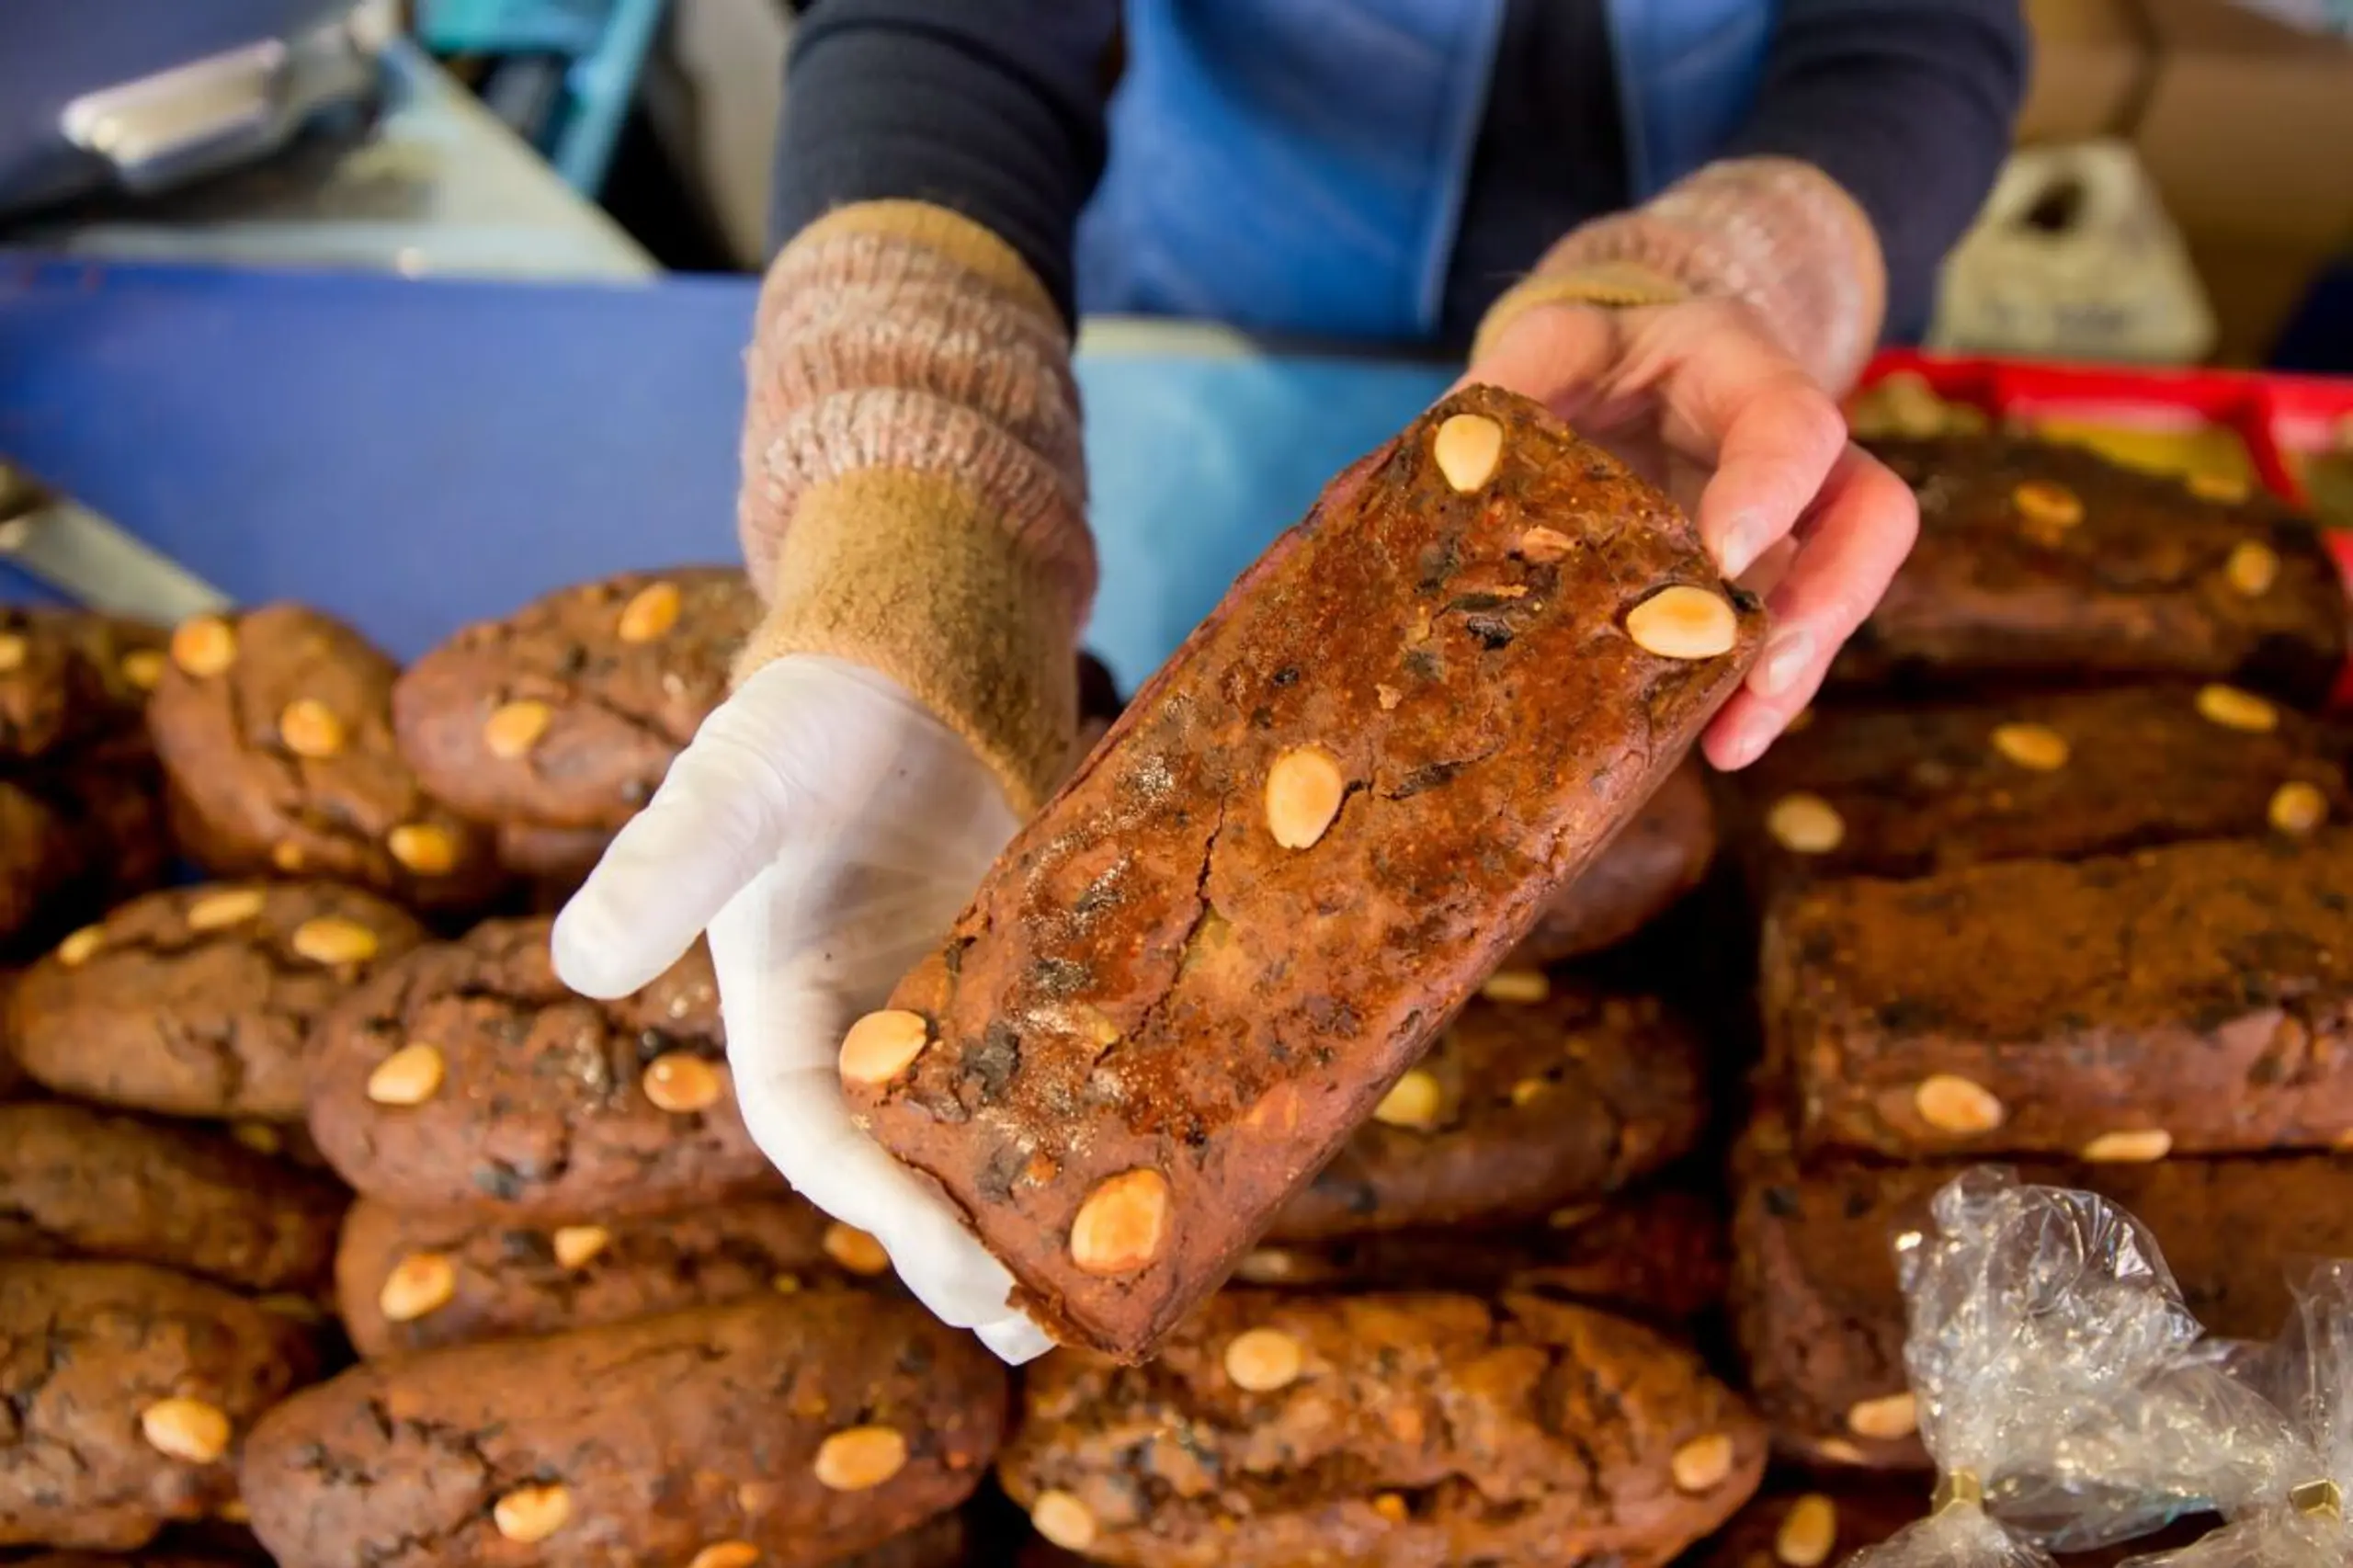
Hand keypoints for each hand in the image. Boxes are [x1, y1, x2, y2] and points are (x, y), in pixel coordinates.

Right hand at [549, 655, 1051, 1361]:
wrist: (901, 671)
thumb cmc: (801, 725)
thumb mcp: (730, 786)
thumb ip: (667, 864)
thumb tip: (577, 961)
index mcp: (781, 1022)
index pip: (818, 1141)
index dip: (882, 1210)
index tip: (957, 1264)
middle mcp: (862, 1039)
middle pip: (904, 1172)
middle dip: (959, 1249)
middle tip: (1034, 1316)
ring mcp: (947, 1018)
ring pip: (981, 1143)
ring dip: (1025, 1218)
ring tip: (1089, 1293)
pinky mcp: (1020, 986)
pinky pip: (1050, 1075)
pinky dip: (1085, 1130)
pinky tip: (1146, 1174)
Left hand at [1460, 296, 1917, 768]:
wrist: (1604, 382)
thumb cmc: (1580, 363)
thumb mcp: (1543, 349)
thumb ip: (1508, 388)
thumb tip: (1453, 467)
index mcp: (1738, 363)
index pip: (1793, 418)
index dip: (1771, 487)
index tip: (1724, 556)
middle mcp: (1792, 442)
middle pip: (1870, 512)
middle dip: (1827, 598)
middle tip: (1763, 669)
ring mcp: (1794, 517)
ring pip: (1841, 589)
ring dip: (1796, 671)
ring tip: (1735, 741)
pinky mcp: (1767, 581)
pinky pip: (1786, 639)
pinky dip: (1754, 695)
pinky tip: (1712, 745)